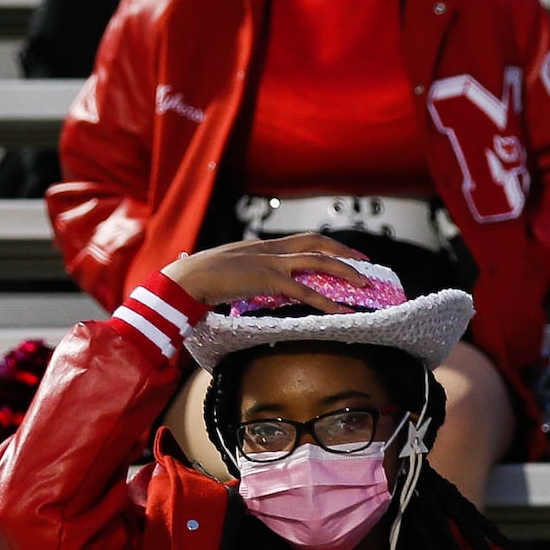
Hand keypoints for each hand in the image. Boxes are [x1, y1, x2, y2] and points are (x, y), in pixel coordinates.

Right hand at [166, 234, 374, 312]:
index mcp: (261, 246)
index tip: (344, 253)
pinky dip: (324, 300)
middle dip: (343, 251)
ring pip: (317, 261)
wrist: (184, 279)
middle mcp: (269, 249)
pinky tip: (339, 310)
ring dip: (344, 271)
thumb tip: (250, 285)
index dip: (326, 245)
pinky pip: (303, 291)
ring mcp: (269, 262)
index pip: (302, 240)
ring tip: (363, 284)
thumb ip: (245, 275)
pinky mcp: (266, 279)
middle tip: (365, 263)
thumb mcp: (229, 272)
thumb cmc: (199, 279)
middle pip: (316, 242)